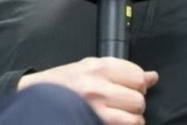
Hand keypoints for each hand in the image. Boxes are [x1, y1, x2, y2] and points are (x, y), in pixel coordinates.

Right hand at [17, 57, 158, 124]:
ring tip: (118, 116)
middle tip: (122, 103)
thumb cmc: (60, 84)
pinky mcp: (94, 124)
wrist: (34, 102)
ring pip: (135, 119)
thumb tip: (152, 77)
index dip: (138, 84)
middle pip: (138, 99)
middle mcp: (97, 89)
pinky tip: (114, 122)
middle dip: (134, 103)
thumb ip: (122, 71)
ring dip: (131, 120)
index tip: (130, 87)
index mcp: (97, 69)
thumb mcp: (89, 67)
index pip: (137, 77)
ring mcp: (96, 111)